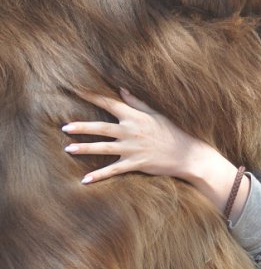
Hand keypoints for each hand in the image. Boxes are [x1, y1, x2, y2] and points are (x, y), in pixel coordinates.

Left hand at [62, 88, 204, 183]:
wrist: (188, 154)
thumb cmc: (172, 132)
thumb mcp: (156, 114)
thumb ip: (137, 102)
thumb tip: (121, 89)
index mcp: (136, 117)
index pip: (110, 104)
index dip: (93, 97)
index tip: (77, 91)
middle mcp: (132, 131)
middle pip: (101, 128)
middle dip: (82, 127)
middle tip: (65, 127)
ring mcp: (133, 149)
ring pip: (104, 148)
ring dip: (85, 148)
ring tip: (68, 149)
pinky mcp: (136, 164)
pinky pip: (114, 170)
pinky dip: (99, 175)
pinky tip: (85, 179)